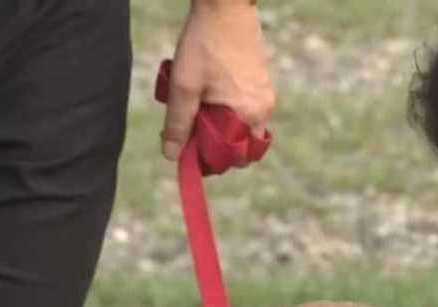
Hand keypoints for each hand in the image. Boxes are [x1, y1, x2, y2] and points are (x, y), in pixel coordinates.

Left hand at [162, 0, 276, 159]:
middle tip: (192, 128)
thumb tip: (171, 157)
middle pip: (241, 145)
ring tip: (200, 103)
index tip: (189, 150)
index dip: (211, 161)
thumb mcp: (184, 86)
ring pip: (242, 126)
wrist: (226, 6)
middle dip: (217, 144)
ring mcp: (266, 96)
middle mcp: (264, 110)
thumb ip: (178, 124)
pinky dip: (229, 109)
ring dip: (222, 125)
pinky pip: (246, 109)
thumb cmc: (204, 44)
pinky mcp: (263, 83)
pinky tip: (211, 90)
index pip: (236, 158)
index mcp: (249, 116)